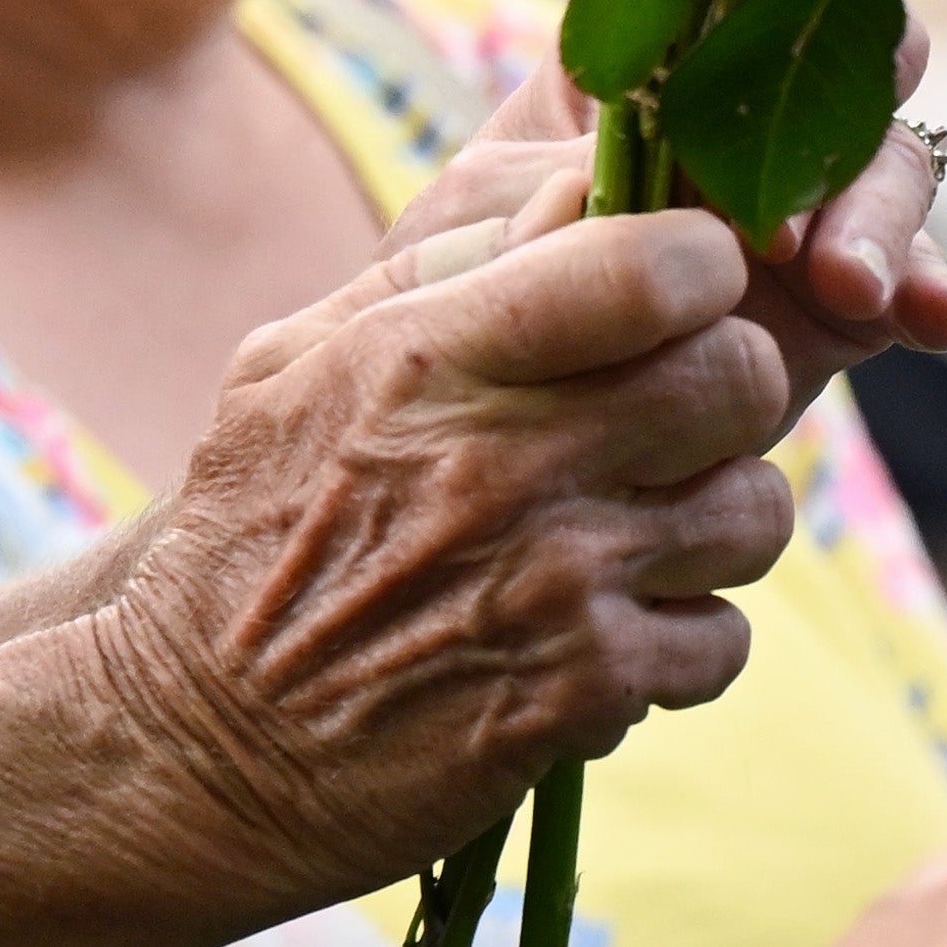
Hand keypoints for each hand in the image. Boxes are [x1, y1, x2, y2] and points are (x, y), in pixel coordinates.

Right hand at [86, 199, 822, 912]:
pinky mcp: (582, 693)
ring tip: (637, 542)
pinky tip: (606, 641)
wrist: (192, 747)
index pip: (657, 265)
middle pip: (739, 377)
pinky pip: (721, 641)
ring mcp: (555, 581)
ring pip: (754, 513)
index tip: (678, 298)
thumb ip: (434, 275)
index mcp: (434, 357)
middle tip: (674, 426)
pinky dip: (680, 647)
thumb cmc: (247, 538)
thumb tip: (574, 199)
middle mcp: (507, 460)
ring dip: (712, 529)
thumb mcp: (288, 369)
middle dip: (726, 394)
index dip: (700, 269)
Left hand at [392, 61, 946, 426]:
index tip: (767, 51)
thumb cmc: (463, 283)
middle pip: (844, 66)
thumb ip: (564, 186)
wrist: (480, 416)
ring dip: (887, 220)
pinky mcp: (838, 293)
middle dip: (839, 138)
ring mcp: (802, 199)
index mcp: (660, 51)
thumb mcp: (486, 220)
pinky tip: (937, 317)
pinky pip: (904, 274)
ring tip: (856, 292)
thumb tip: (633, 184)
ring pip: (886, 165)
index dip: (784, 2)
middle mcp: (748, 108)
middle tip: (792, 243)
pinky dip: (927, 287)